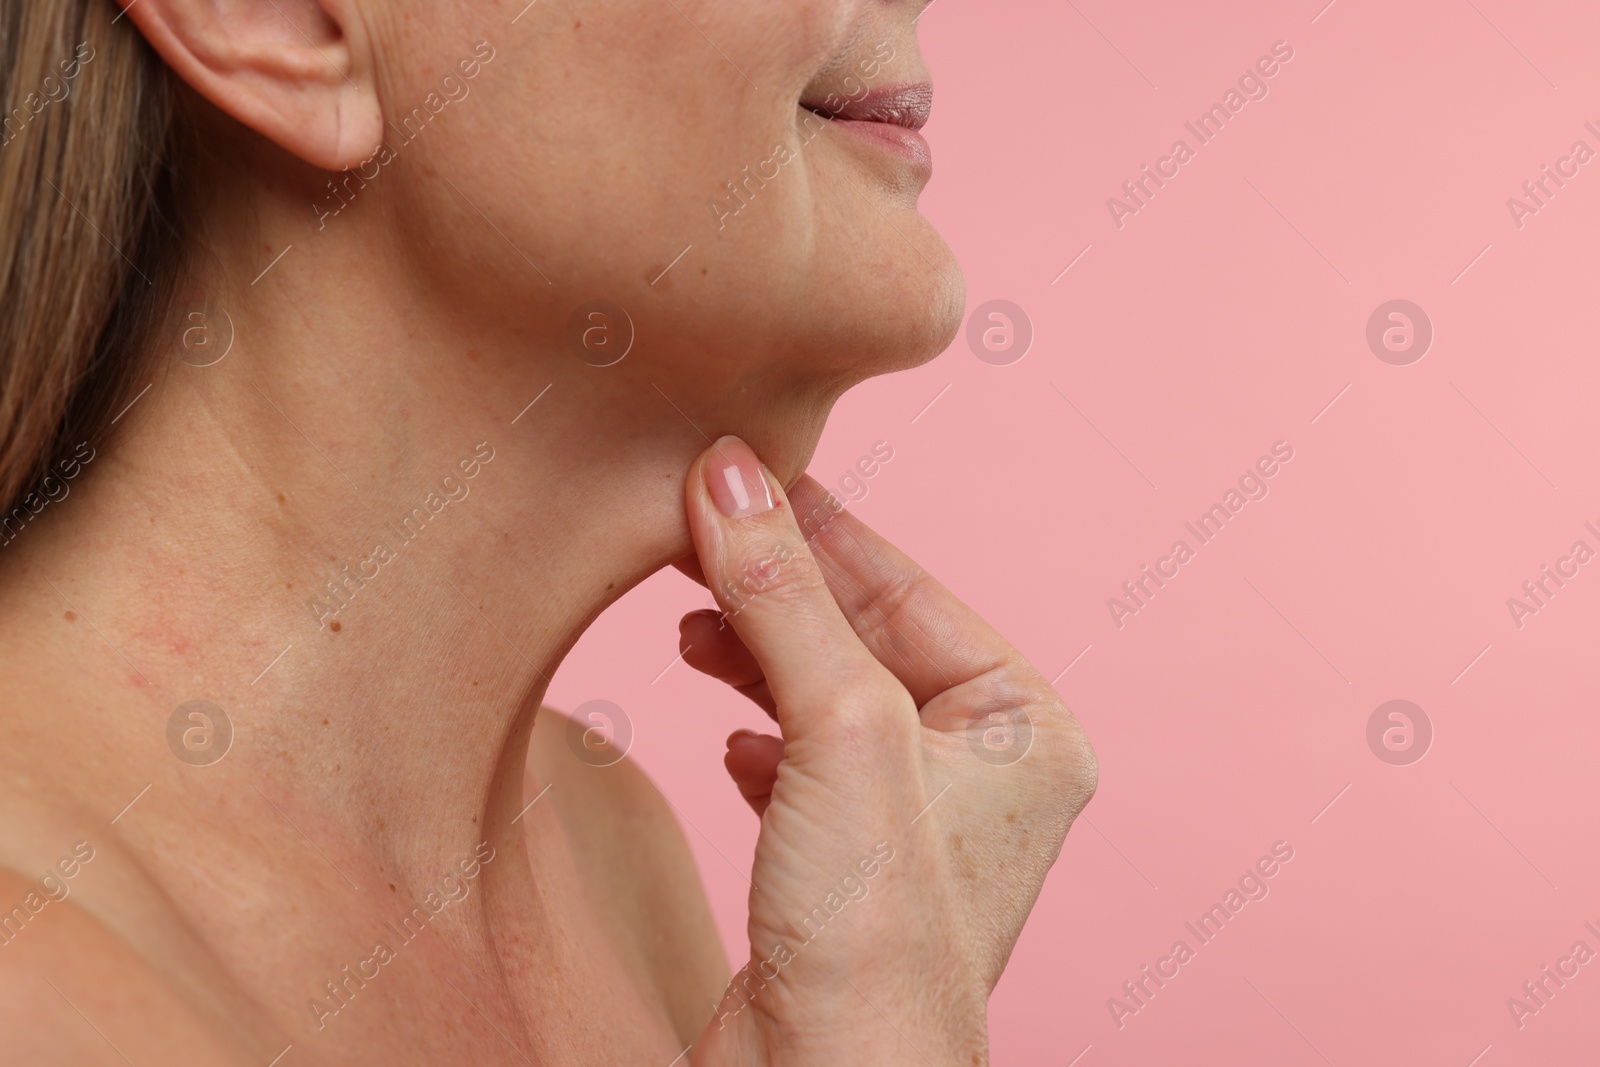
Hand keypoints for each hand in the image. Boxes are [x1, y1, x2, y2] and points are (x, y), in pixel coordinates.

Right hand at [680, 437, 1096, 1065]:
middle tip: (689, 536)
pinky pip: (805, 767)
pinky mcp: (852, 869)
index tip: (736, 470)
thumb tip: (731, 476)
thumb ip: (787, 599)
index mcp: (1026, 728)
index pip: (908, 588)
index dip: (816, 528)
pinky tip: (727, 737)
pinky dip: (760, 738)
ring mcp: (918, 824)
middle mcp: (985, 773)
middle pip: (862, 639)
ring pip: (826, 699)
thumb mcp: (838, 732)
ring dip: (756, 657)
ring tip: (688, 627)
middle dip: (774, 593)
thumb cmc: (876, 939)